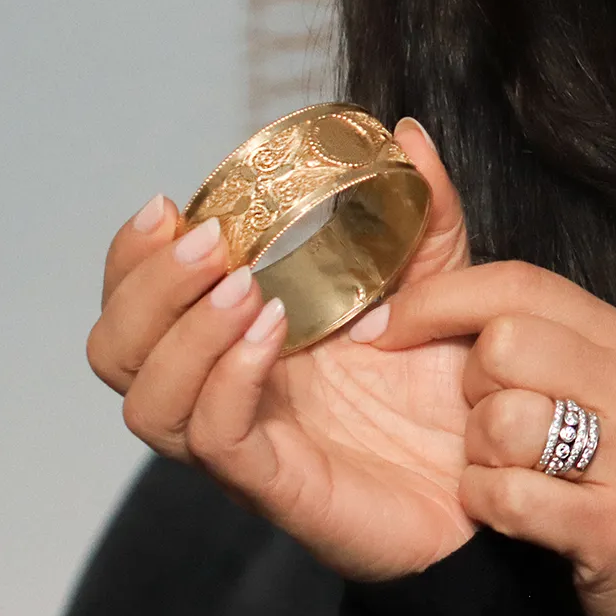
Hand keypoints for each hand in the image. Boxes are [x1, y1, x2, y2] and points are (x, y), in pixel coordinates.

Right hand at [87, 118, 477, 581]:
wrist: (498, 473)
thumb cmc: (453, 386)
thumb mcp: (445, 279)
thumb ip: (426, 209)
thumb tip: (409, 133)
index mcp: (245, 338)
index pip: (142, 302)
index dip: (135, 256)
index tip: (168, 204)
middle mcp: (228, 389)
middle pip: (117, 350)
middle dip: (143, 287)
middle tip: (206, 243)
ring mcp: (246, 438)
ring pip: (146, 400)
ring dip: (181, 332)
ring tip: (242, 286)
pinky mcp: (276, 482)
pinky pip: (212, 438)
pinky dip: (227, 379)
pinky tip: (272, 336)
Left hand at [371, 260, 615, 615]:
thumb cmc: (609, 465)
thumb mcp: (590, 380)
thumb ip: (529, 327)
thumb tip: (427, 259)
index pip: (519, 283)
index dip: (437, 300)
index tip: (382, 328)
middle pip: (504, 343)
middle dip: (470, 387)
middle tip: (487, 424)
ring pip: (505, 418)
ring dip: (482, 454)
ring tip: (511, 470)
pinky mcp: (615, 524)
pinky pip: (508, 496)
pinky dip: (489, 507)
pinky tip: (511, 515)